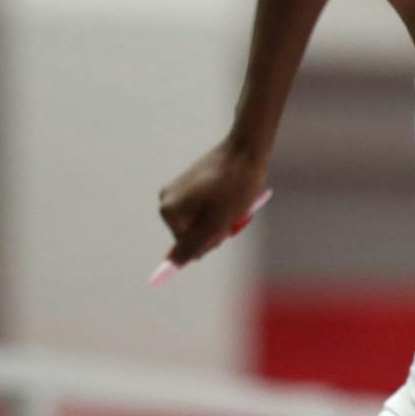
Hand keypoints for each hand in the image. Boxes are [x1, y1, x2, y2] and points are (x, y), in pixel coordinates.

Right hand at [156, 138, 268, 270]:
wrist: (247, 149)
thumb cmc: (235, 187)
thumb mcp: (217, 224)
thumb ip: (192, 247)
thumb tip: (170, 265)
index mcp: (168, 211)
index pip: (189, 247)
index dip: (212, 239)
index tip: (224, 220)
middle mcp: (166, 200)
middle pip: (193, 234)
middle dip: (215, 228)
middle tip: (231, 210)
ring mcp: (178, 191)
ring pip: (202, 222)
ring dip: (220, 219)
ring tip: (233, 200)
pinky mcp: (191, 184)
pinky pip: (206, 208)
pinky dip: (220, 207)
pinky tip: (231, 193)